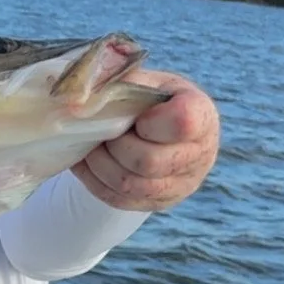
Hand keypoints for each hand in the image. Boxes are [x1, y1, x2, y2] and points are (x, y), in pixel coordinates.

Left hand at [73, 70, 219, 211]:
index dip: (149, 121)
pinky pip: (119, 199)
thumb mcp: (145, 81)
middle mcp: (200, 154)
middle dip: (115, 145)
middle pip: (148, 161)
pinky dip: (94, 180)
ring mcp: (181, 184)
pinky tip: (87, 162)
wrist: (160, 129)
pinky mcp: (158, 202)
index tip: (137, 116)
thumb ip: (121, 81)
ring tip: (91, 145)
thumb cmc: (151, 99)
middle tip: (103, 131)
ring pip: (130, 184)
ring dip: (100, 164)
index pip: (182, 122)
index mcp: (201, 114)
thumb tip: (82, 93)